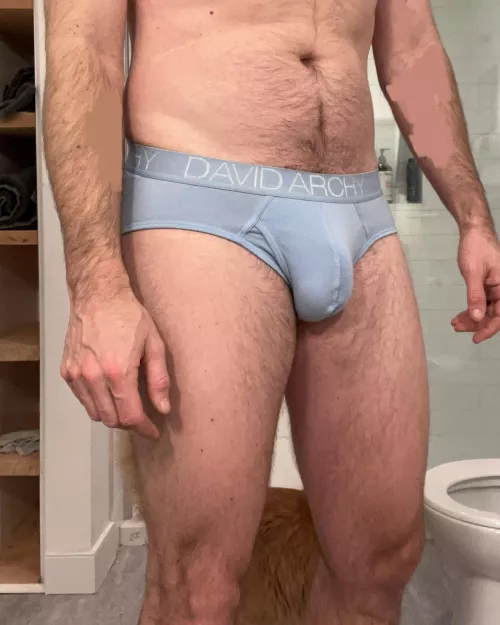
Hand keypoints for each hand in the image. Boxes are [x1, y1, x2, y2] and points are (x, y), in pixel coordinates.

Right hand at [61, 287, 169, 438]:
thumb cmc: (129, 315)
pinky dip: (96, 403)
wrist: (98, 295)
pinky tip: (109, 393)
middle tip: (143, 418)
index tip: (153, 431)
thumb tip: (163, 408)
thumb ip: (158, 379)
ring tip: (127, 406)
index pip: (130, 416)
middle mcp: (93, 376)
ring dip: (112, 416)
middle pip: (111, 419)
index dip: (144, 428)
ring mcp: (76, 375)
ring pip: (95, 413)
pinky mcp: (67, 371)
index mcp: (118, 371)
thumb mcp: (153, 344)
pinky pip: (83, 399)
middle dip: (129, 424)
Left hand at [452, 226, 499, 342]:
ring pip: (486, 310)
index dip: (489, 328)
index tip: (476, 338)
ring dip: (472, 318)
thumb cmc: (476, 248)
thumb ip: (475, 296)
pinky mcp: (489, 286)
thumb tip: (477, 317)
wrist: (474, 232)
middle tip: (457, 328)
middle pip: (493, 314)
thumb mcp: (473, 273)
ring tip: (455, 323)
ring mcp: (497, 288)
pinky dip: (471, 309)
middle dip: (476, 324)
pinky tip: (459, 316)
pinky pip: (482, 302)